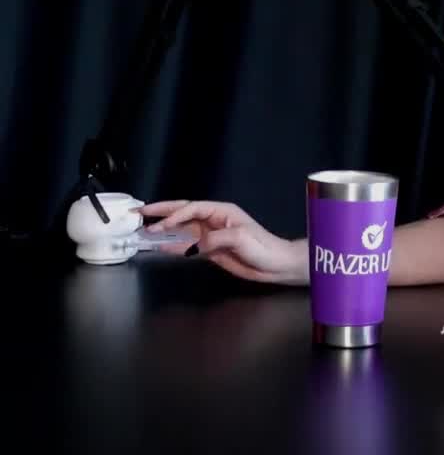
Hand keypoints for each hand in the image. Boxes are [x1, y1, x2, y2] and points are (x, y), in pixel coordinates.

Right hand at [140, 200, 307, 285]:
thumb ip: (215, 239)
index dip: (174, 214)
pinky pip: (186, 245)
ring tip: (142, 229)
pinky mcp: (210, 250)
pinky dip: (172, 245)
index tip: (159, 224)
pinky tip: (158, 246)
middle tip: (139, 211)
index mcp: (222, 212)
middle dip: (161, 212)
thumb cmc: (263, 247)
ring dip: (163, 229)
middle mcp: (214, 220)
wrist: (275, 265)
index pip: (192, 208)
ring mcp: (210, 235)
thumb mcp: (240, 239)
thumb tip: (195, 245)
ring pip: (181, 229)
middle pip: (183, 213)